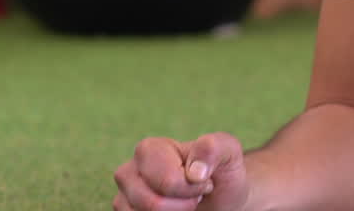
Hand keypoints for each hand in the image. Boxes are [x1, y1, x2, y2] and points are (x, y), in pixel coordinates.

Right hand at [113, 132, 249, 210]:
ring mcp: (125, 197)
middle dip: (184, 205)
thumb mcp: (228, 152)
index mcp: (149, 149)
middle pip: (152, 204)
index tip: (204, 181)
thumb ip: (214, 148)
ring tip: (185, 203)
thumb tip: (194, 172)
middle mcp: (129, 172)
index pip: (166, 180)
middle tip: (195, 195)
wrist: (221, 197)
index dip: (191, 188)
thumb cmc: (221, 172)